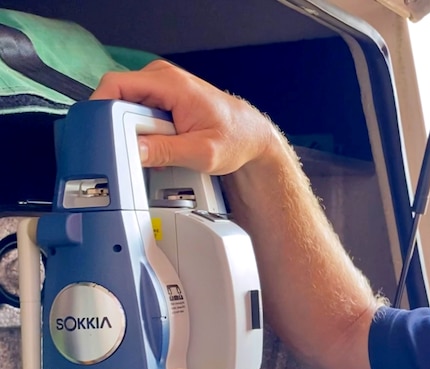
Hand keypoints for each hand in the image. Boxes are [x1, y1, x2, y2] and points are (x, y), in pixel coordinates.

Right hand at [91, 60, 276, 174]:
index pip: (115, 86)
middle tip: (145, 152)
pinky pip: (136, 115)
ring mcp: (160, 88)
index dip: (101, 112)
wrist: (251, 137)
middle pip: (116, 100)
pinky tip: (161, 146)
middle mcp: (162, 78)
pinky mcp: (160, 100)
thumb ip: (165, 152)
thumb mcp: (202, 153)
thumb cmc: (236, 139)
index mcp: (171, 83)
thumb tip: (132, 150)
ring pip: (124, 110)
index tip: (102, 137)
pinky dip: (143, 133)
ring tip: (161, 149)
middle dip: (122, 129)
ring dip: (135, 134)